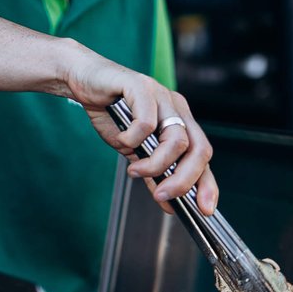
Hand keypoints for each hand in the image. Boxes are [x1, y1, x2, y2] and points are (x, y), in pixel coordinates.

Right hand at [59, 41, 217, 214]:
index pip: (203, 155)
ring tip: (135, 170)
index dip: (207, 183)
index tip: (205, 209)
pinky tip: (121, 139)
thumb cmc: (112, 114)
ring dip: (155, 163)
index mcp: (181, 122)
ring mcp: (162, 96)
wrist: (85, 82)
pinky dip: (132, 139)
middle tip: (163, 196)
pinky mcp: (141, 86)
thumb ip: (154, 174)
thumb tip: (169, 204)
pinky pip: (146, 122)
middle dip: (183, 180)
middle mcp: (177, 108)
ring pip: (175, 139)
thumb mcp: (136, 152)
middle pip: (198, 149)